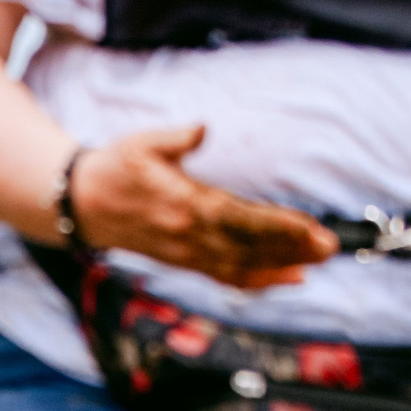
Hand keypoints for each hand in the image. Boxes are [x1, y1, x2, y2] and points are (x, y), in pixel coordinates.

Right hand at [71, 126, 336, 289]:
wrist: (80, 205)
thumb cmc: (115, 168)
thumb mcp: (140, 144)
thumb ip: (175, 138)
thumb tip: (202, 130)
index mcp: (180, 204)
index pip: (236, 218)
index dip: (274, 226)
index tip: (308, 226)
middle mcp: (185, 236)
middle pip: (246, 248)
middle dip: (290, 248)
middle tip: (330, 246)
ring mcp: (183, 253)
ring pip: (240, 267)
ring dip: (281, 265)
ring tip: (318, 260)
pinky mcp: (182, 261)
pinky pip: (225, 276)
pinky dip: (259, 280)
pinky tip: (289, 277)